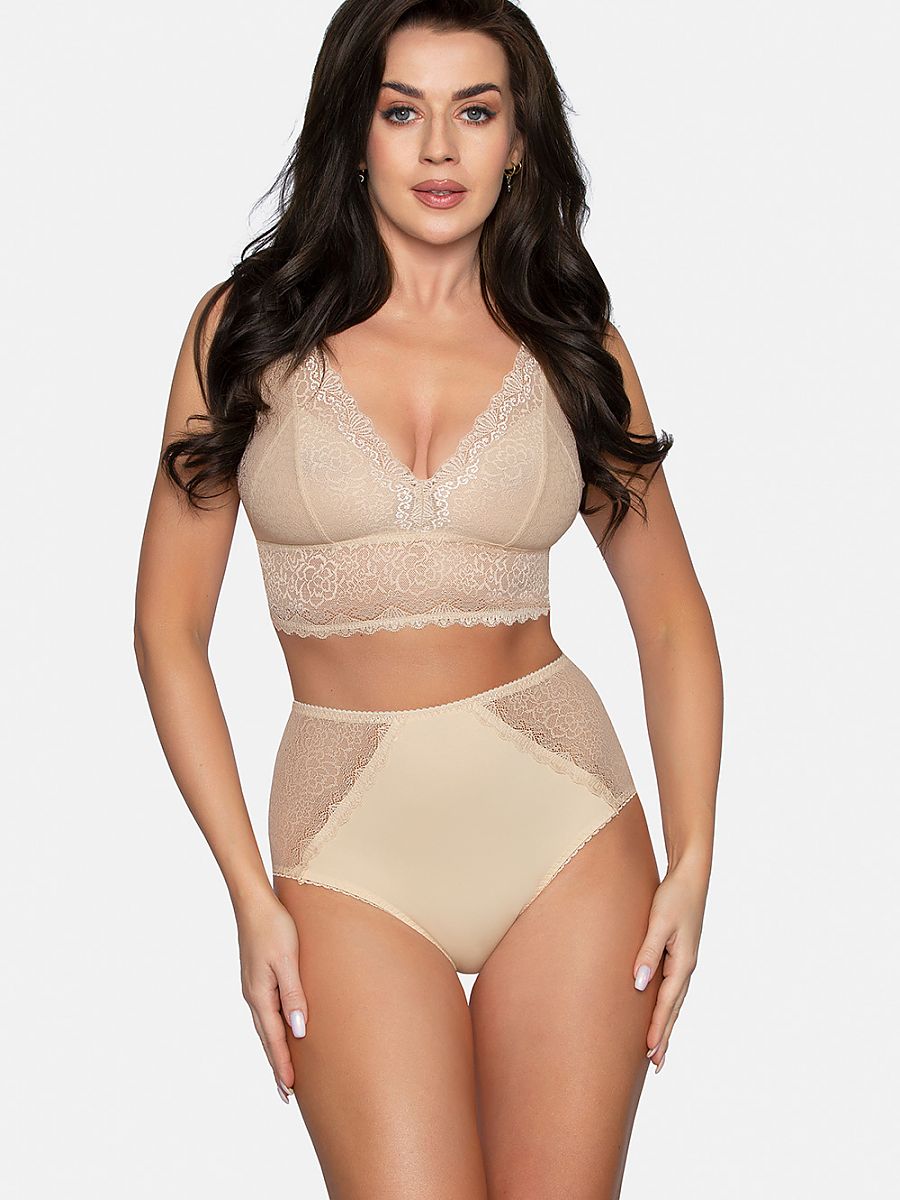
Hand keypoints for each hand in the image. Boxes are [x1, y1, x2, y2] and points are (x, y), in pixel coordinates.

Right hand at [236, 889, 308, 1101]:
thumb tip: (298, 1031)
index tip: (290, 1091)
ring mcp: (253, 986)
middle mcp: (253, 995)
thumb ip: (294, 995)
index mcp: (260, 995)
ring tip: (284, 1070)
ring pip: (265, 1026)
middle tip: (287, 1094)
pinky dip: (272, 1029)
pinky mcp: (257, 977)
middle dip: (277, 1065)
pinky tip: (279, 1030)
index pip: (274, 1039)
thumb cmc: (274, 926)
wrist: (253, 902)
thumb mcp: (288, 961)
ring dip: (274, 1049)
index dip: (283, 1065)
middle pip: (266, 1038)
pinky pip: (266, 1011)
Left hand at [633, 861, 707, 1072]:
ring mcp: (684, 961)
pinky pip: (672, 987)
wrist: (691, 875)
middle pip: (674, 1008)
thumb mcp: (659, 922)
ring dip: (667, 1024)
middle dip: (665, 1036)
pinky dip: (667, 1005)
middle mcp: (686, 966)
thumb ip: (648, 952)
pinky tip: (661, 1011)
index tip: (649, 1051)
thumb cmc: (674, 896)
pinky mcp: (679, 953)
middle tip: (656, 1064)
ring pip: (674, 1000)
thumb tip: (640, 984)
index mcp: (683, 962)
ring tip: (658, 1048)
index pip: (667, 1003)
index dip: (658, 1028)